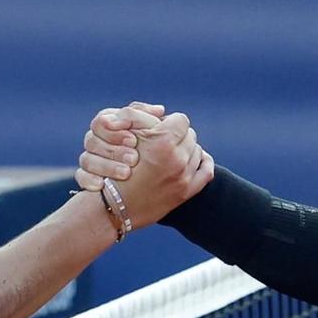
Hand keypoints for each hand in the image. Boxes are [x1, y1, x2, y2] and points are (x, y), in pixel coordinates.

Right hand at [76, 102, 164, 192]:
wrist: (153, 183)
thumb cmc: (156, 151)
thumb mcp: (158, 133)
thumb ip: (154, 119)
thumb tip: (159, 110)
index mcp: (111, 125)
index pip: (103, 121)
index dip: (116, 131)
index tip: (134, 141)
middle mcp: (98, 140)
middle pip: (92, 140)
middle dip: (113, 150)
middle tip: (134, 159)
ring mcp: (91, 160)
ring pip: (86, 159)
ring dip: (106, 165)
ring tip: (126, 173)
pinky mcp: (89, 178)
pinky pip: (81, 176)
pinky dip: (89, 180)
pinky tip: (101, 185)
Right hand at [113, 111, 214, 228]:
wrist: (111, 205)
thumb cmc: (112, 167)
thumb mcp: (125, 136)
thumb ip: (144, 118)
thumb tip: (163, 113)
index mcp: (163, 142)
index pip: (180, 119)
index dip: (168, 121)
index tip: (160, 127)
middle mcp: (177, 159)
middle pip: (190, 134)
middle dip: (177, 135)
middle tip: (163, 141)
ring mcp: (183, 177)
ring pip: (197, 150)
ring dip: (186, 149)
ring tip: (170, 153)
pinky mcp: (185, 192)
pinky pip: (206, 171)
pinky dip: (202, 162)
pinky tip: (193, 159)